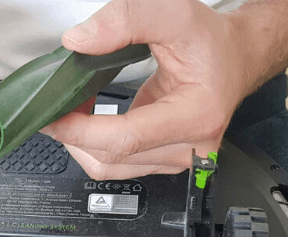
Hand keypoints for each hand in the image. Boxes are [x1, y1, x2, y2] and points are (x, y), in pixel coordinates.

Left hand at [41, 0, 247, 179]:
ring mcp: (178, 160)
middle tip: (52, 109)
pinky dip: (94, 145)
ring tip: (70, 112)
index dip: (83, 131)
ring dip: (81, 144)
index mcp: (198, 115)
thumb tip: (79, 41)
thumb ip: (124, 20)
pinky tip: (88, 120)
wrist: (235, 58)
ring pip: (111, 169)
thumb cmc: (211, 42)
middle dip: (73, 137)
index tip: (54, 117)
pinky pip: (118, 164)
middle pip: (113, 159)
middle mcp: (190, 147)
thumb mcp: (172, 13)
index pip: (127, 139)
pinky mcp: (165, 161)